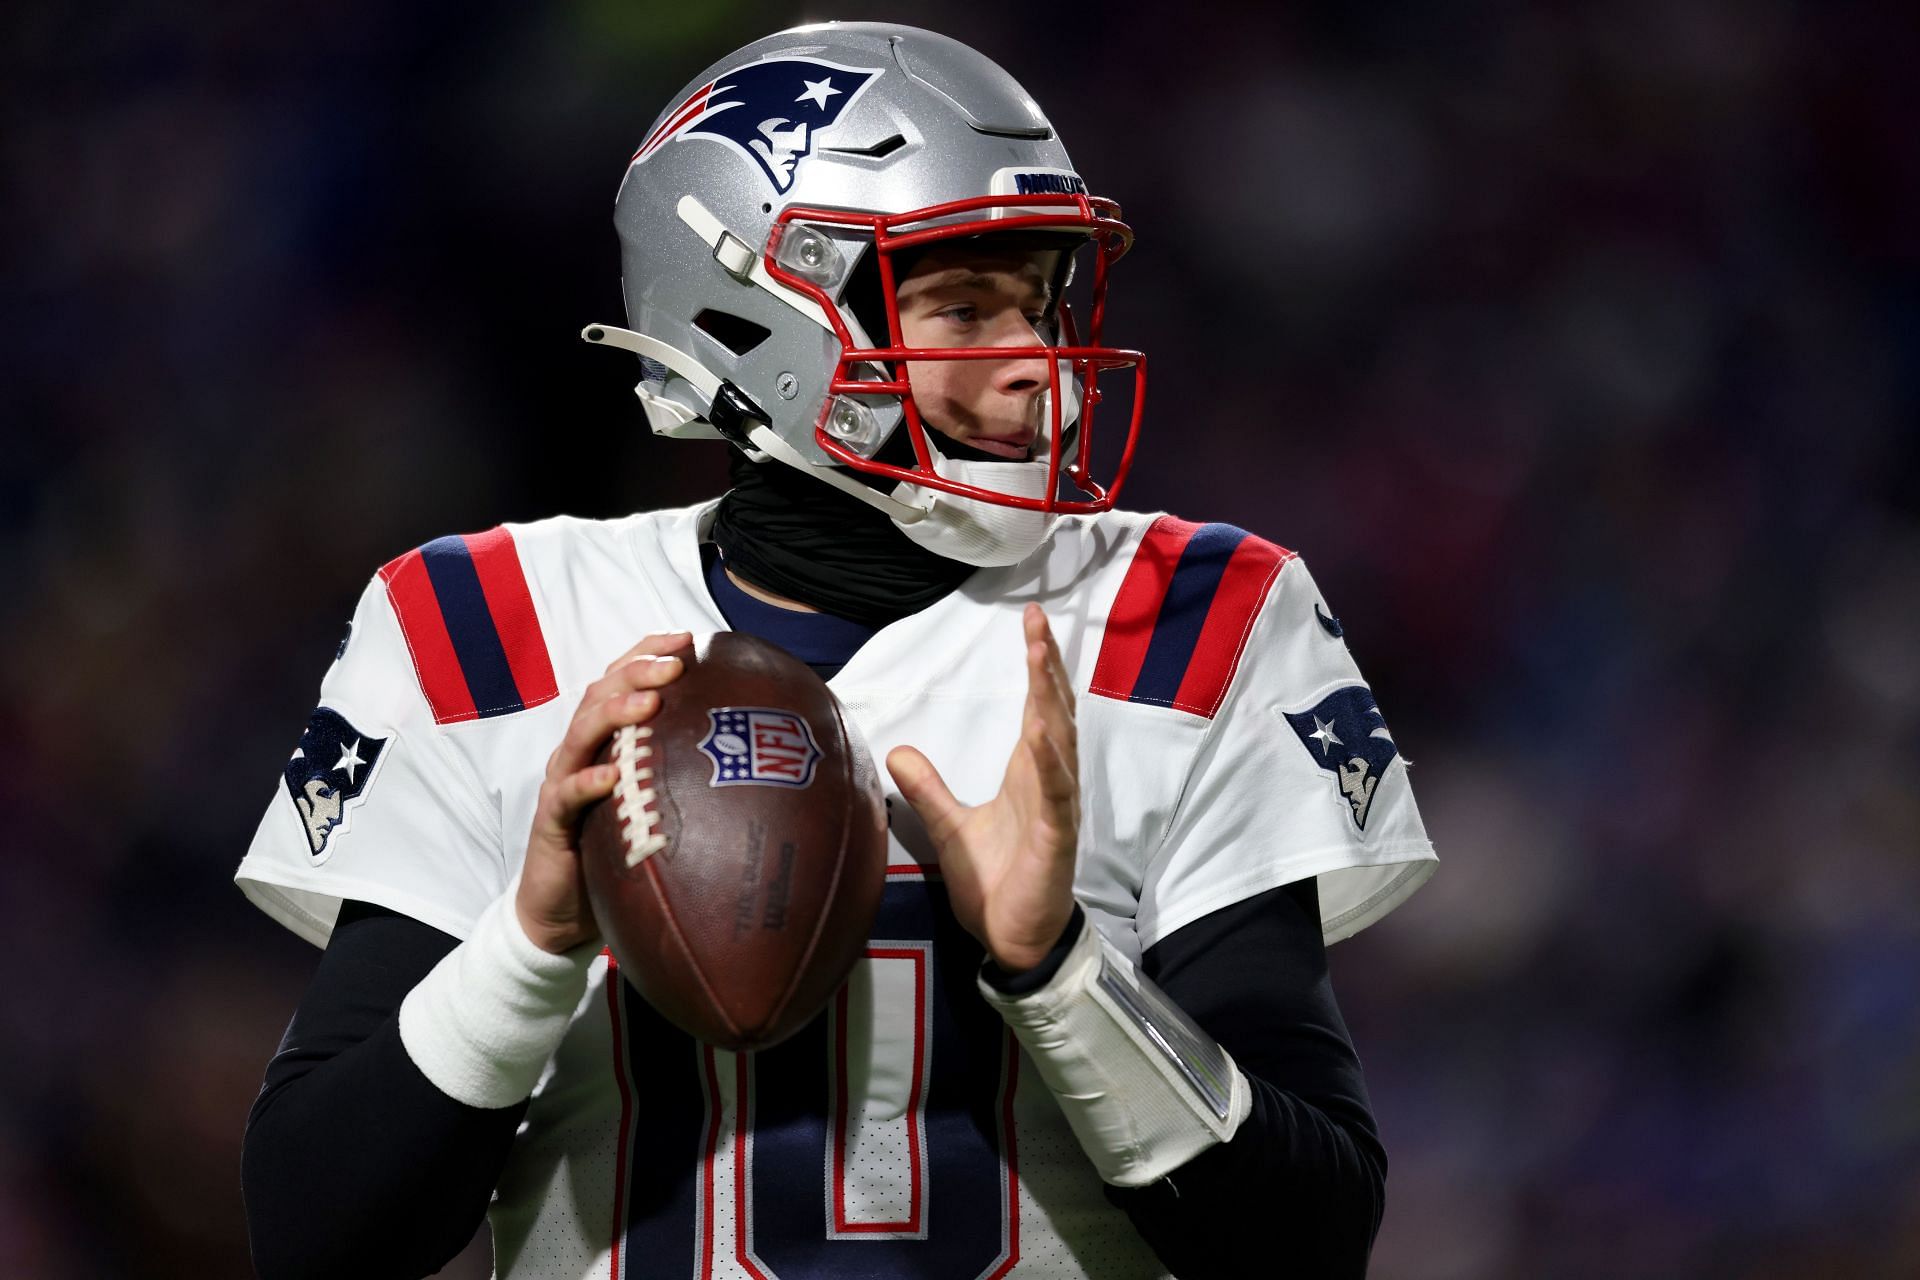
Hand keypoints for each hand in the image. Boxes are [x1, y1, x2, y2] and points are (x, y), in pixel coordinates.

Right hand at [516, 632, 691, 953]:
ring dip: (616, 714)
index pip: (621, 680)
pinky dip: (588, 782)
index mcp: (607, 739)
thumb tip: (766, 762)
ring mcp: (563, 781)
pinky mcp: (551, 819)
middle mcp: (581, 751)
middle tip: (675, 663)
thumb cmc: (618, 850)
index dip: (649, 651)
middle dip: (638, 671)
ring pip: (582, 734)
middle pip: (601, 694)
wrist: (564, 909)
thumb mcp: (659, 805)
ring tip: (649, 702)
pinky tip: (610, 777)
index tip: (688, 637)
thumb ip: (691, 776)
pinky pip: (567, 795)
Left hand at [888, 604, 1079, 972]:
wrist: (1011, 939)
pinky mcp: (1055, 839)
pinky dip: (1052, 764)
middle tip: (1038, 621)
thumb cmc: (995, 883)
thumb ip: (928, 788)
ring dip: (1051, 700)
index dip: (1038, 666)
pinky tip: (1043, 736)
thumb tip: (896, 751)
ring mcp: (1056, 808)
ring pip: (1060, 743)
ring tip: (1042, 659)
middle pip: (1053, 712)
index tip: (1031, 623)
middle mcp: (1049, 782)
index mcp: (1029, 774)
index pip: (1037, 707)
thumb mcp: (949, 826)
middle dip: (1047, 666)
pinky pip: (1056, 795)